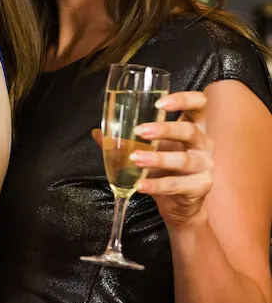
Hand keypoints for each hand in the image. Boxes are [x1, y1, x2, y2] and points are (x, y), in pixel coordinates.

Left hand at [128, 91, 212, 226]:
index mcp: (192, 127)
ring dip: (157, 159)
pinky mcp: (200, 186)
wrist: (178, 203)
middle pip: (190, 131)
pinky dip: (156, 185)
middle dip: (164, 130)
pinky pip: (177, 185)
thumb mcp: (146, 150)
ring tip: (135, 159)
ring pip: (184, 159)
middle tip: (139, 131)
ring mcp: (204, 166)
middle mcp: (202, 144)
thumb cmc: (164, 169)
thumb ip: (125, 141)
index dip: (185, 100)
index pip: (199, 105)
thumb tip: (98, 133)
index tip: (160, 103)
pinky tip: (139, 185)